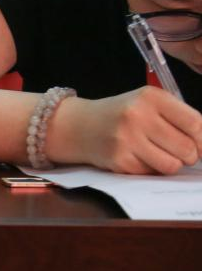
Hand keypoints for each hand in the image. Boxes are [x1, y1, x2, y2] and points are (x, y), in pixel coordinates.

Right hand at [58, 87, 201, 174]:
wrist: (80, 125)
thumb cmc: (123, 115)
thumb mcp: (148, 104)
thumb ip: (179, 118)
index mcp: (151, 97)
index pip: (196, 123)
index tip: (199, 145)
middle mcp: (138, 115)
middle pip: (188, 149)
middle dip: (188, 154)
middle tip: (175, 150)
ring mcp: (127, 138)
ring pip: (172, 165)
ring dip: (170, 164)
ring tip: (157, 154)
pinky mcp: (119, 159)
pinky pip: (152, 173)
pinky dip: (150, 169)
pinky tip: (137, 157)